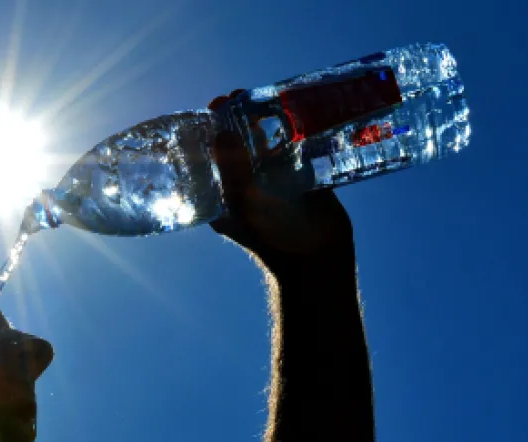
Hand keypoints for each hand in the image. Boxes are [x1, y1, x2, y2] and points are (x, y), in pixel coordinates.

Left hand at [207, 91, 355, 276]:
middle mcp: (249, 185)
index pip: (212, 156)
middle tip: (238, 95)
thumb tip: (220, 131)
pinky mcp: (304, 178)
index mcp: (225, 195)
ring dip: (267, 121)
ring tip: (265, 96)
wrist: (316, 260)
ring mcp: (276, 181)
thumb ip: (232, 169)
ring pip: (269, 144)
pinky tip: (298, 110)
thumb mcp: (244, 202)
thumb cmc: (271, 237)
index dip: (211, 130)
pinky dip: (297, 131)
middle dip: (238, 119)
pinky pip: (298, 149)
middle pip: (240, 144)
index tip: (213, 107)